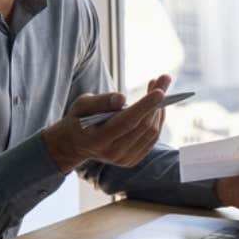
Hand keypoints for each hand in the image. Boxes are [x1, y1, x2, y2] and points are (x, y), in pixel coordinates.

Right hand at [42, 74, 172, 172]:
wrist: (76, 144)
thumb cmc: (79, 119)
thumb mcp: (82, 105)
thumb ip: (101, 101)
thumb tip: (122, 99)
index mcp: (98, 140)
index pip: (126, 122)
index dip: (144, 107)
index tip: (160, 92)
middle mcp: (113, 153)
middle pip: (143, 126)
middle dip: (156, 102)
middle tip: (163, 79)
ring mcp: (124, 159)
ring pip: (152, 132)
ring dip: (159, 109)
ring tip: (159, 88)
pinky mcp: (133, 159)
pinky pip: (152, 138)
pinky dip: (158, 120)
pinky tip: (156, 105)